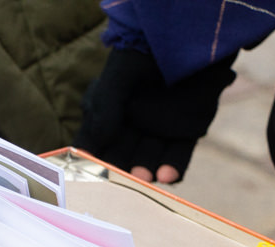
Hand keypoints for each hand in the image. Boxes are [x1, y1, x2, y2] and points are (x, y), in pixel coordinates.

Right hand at [74, 50, 235, 183]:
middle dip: (121, 171)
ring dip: (146, 172)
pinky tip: (167, 176)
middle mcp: (131, 130)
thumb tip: (97, 141)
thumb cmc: (141, 55)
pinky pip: (179, 155)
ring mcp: (159, 133)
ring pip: (150, 160)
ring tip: (146, 178)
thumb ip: (105, 107)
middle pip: (122, 159)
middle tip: (120, 181)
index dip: (89, 162)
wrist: (186, 38)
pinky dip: (173, 167)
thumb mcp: (117, 77)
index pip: (93, 147)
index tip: (87, 175)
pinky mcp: (186, 132)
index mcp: (107, 118)